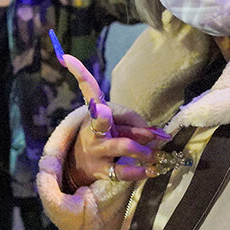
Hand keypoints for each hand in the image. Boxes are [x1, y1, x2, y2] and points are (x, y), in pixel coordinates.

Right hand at [56, 51, 169, 185]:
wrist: (78, 168)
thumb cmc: (104, 139)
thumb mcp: (115, 126)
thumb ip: (137, 126)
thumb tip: (162, 136)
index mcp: (94, 113)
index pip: (88, 89)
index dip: (79, 72)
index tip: (66, 57)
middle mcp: (92, 130)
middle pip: (100, 119)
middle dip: (102, 115)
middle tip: (103, 111)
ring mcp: (96, 151)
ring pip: (124, 146)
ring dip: (145, 150)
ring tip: (154, 155)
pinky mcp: (101, 171)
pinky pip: (124, 171)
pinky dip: (141, 171)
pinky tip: (151, 170)